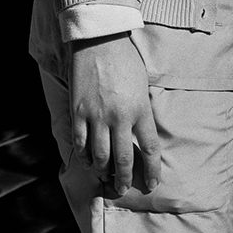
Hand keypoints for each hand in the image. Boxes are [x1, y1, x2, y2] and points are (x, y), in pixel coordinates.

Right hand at [69, 33, 161, 195]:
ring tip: (105, 177)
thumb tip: (140, 134)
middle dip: (125, 179)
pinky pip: (80, 142)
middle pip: (124, 158)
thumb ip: (142, 111)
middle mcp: (120, 117)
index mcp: (141, 109)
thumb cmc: (126, 61)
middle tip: (124, 189)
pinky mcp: (78, 112)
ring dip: (103, 171)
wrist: (101, 42)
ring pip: (100, 156)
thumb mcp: (143, 86)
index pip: (150, 147)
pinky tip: (87, 161)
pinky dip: (84, 156)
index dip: (152, 169)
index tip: (153, 182)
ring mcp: (97, 116)